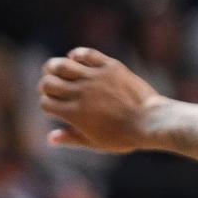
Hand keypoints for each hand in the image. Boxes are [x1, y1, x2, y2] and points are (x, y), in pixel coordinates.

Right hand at [38, 47, 163, 152]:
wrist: (152, 122)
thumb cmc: (125, 137)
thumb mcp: (97, 143)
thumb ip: (72, 139)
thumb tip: (50, 139)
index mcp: (75, 114)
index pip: (46, 102)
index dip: (47, 104)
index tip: (55, 106)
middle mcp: (80, 93)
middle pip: (48, 82)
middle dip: (46, 86)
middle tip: (53, 88)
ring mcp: (94, 78)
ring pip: (62, 65)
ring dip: (55, 67)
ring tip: (57, 71)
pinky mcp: (109, 67)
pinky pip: (86, 54)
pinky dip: (77, 55)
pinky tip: (76, 60)